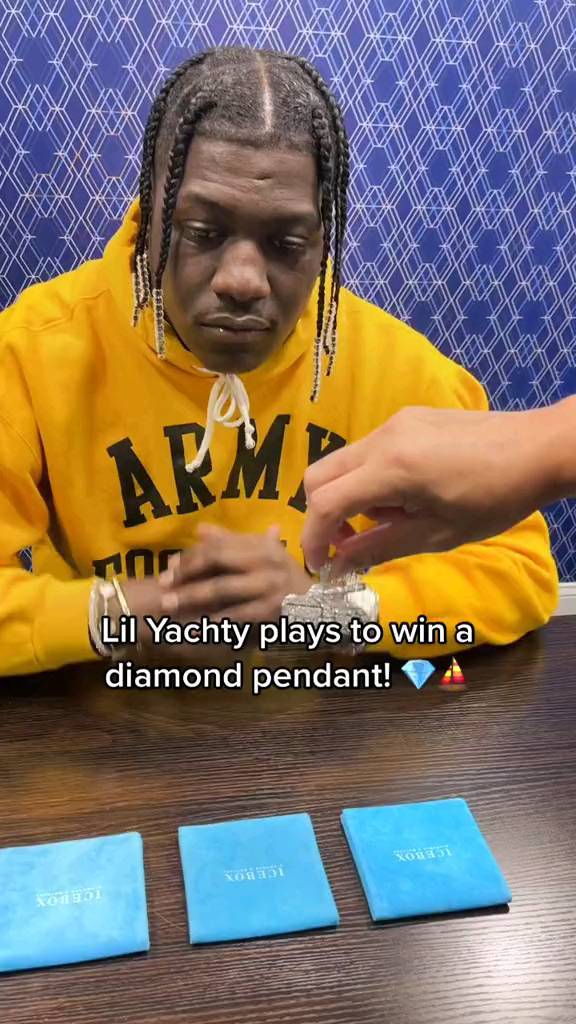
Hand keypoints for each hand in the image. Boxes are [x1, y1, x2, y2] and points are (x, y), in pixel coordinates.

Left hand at [158, 524, 310, 623]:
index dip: (191, 554)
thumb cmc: (286, 581)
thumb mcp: (264, 556)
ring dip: (191, 597)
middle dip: (186, 572)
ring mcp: (270, 585)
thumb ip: (232, 543)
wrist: (321, 609)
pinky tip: (195, 629)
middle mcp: (267, 559)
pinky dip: (213, 622)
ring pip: (221, 588)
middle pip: (216, 559)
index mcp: (262, 545)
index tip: (169, 567)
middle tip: (162, 585)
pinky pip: (235, 615)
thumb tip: (199, 529)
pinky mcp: (272, 609)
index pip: (218, 544)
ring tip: (168, 605)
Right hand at [301, 403, 568, 571]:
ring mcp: (395, 423)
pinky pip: (369, 451)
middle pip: (320, 475)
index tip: (319, 564)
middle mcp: (383, 437)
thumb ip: (381, 546)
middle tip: (347, 544)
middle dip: (323, 514)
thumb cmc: (494, 499)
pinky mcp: (408, 417)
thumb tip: (340, 561)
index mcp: (391, 468)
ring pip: (344, 462)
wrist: (538, 448)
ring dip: (350, 497)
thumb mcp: (438, 534)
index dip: (314, 537)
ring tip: (392, 519)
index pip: (326, 502)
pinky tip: (407, 495)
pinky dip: (370, 479)